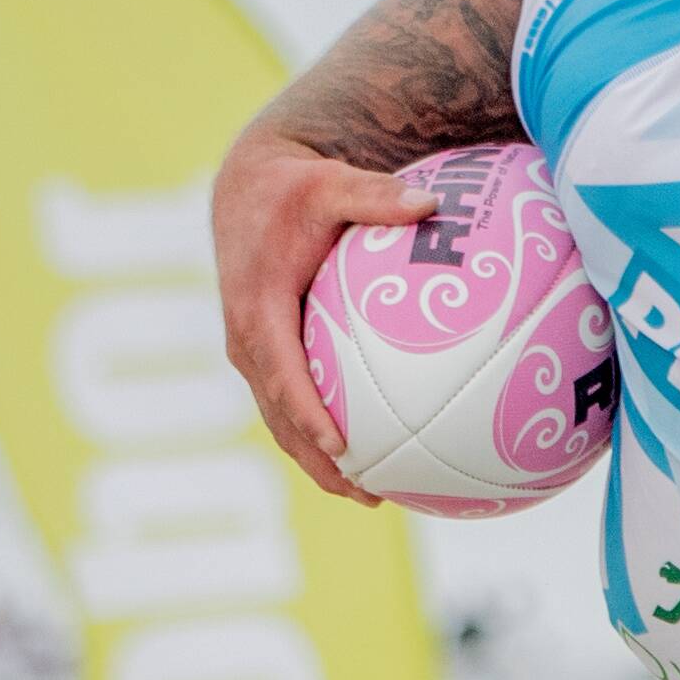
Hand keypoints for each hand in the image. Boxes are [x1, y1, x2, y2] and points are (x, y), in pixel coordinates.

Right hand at [210, 129, 433, 499]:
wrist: (248, 188)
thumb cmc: (293, 187)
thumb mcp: (330, 182)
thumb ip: (375, 196)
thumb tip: (431, 203)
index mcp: (257, 308)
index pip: (281, 371)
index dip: (307, 412)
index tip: (340, 447)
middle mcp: (249, 339)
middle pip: (280, 415)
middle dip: (319, 460)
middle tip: (368, 495)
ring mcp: (255, 353)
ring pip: (282, 421)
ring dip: (319, 462)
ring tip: (370, 497)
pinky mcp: (267, 355)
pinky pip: (293, 403)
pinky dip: (321, 436)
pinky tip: (370, 456)